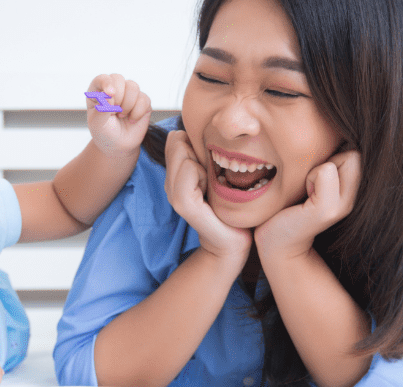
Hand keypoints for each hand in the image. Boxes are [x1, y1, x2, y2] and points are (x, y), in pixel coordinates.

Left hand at [85, 73, 151, 155]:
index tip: (110, 93)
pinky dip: (138, 111)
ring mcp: (129, 94)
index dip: (107, 83)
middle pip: (118, 78)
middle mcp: (114, 89)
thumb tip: (111, 93)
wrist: (118, 147)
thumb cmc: (104, 133)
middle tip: (114, 112)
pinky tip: (132, 119)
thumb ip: (102, 108)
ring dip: (128, 105)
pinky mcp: (142, 101)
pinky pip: (144, 98)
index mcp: (98, 91)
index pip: (102, 78)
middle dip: (118, 97)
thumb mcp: (97, 124)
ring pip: (133, 86)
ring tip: (121, 116)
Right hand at [165, 130, 252, 262]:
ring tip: (212, 187)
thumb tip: (195, 129)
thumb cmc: (229, 206)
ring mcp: (173, 194)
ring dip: (202, 165)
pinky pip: (188, 169)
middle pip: (176, 142)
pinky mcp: (182, 203)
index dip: (195, 145)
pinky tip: (210, 193)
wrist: (233, 241)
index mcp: (176, 175)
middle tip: (212, 179)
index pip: (176, 138)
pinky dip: (202, 175)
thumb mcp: (215, 173)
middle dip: (198, 153)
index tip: (210, 168)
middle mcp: (169, 183)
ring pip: (182, 153)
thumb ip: (203, 154)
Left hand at [254, 150, 361, 261]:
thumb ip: (331, 153)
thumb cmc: (290, 202)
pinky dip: (310, 179)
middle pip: (353, 149)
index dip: (333, 152)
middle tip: (309, 184)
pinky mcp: (328, 209)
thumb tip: (341, 117)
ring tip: (306, 191)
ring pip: (343, 157)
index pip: (357, 143)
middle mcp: (357, 194)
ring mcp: (346, 204)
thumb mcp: (313, 174)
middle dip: (327, 159)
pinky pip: (325, 171)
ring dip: (316, 170)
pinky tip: (302, 200)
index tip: (316, 175)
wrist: (276, 240)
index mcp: (354, 184)